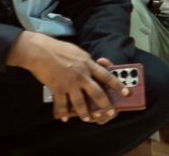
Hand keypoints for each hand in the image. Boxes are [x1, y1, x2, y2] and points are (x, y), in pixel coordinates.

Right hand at [8, 32, 125, 123]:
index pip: (107, 76)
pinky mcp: (57, 88)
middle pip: (97, 92)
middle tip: (111, 113)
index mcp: (89, 64)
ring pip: (80, 102)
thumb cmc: (59, 49)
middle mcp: (82, 75)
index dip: (118, 85)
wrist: (41, 51)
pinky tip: (64, 118)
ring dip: (84, 113)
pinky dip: (63, 112)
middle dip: (105, 105)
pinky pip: (62, 104)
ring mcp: (69, 83)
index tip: (127, 92)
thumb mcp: (79, 53)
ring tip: (88, 119)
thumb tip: (93, 70)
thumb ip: (87, 64)